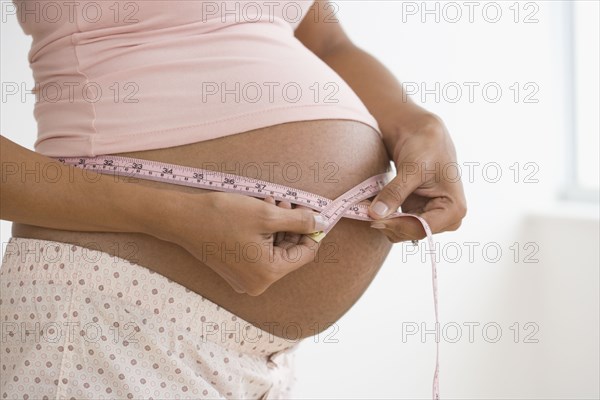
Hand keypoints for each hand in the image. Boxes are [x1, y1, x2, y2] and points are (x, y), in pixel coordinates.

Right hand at [161, 191, 325, 295]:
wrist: (182, 219)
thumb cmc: (223, 216)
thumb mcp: (267, 214)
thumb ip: (300, 221)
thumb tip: (321, 224)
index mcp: (268, 273)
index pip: (305, 254)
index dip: (312, 231)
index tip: (314, 212)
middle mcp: (257, 283)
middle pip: (288, 252)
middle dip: (291, 225)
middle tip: (285, 202)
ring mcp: (245, 279)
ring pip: (274, 249)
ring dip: (277, 226)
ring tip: (270, 202)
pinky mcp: (235, 271)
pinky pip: (259, 252)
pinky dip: (264, 233)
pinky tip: (259, 212)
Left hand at [368, 112, 466, 242]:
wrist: (422, 136)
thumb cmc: (426, 147)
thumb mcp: (411, 169)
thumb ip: (395, 193)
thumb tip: (375, 215)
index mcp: (454, 210)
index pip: (423, 229)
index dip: (397, 225)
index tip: (374, 217)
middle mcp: (446, 219)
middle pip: (411, 234)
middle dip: (389, 223)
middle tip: (366, 209)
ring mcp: (430, 218)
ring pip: (401, 232)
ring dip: (384, 220)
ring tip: (369, 204)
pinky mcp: (416, 214)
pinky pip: (396, 224)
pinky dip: (384, 217)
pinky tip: (374, 204)